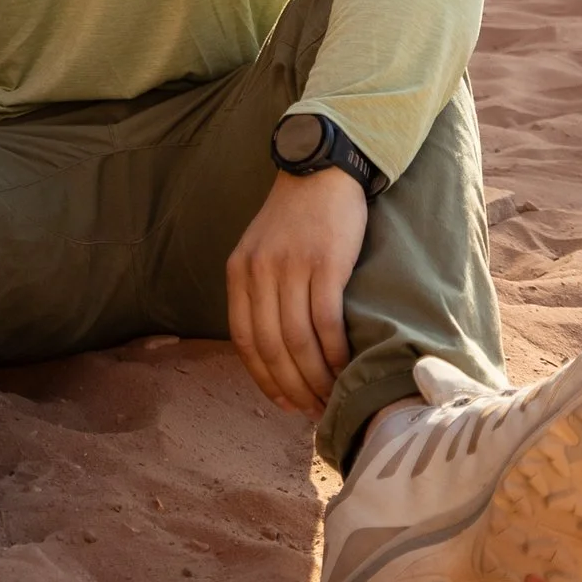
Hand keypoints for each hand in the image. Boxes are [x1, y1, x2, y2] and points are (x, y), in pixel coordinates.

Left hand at [227, 163, 366, 414]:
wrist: (322, 171)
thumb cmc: (296, 218)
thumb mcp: (262, 250)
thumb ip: (261, 291)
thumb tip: (275, 349)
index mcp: (239, 271)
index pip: (243, 339)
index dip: (262, 376)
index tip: (281, 402)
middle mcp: (259, 271)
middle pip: (271, 346)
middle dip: (291, 385)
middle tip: (311, 410)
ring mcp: (291, 267)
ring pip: (298, 340)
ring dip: (315, 377)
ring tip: (330, 397)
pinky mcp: (326, 264)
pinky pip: (326, 321)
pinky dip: (334, 352)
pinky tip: (343, 367)